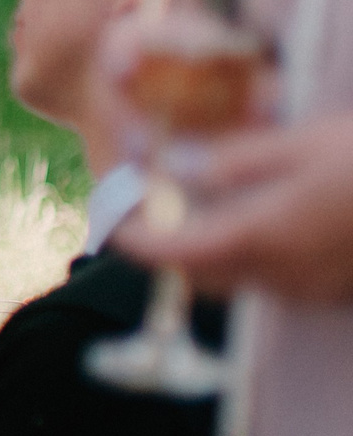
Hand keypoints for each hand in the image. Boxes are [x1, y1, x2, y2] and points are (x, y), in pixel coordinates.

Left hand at [119, 110, 352, 301]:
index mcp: (261, 237)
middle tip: (143, 207)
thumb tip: (175, 165)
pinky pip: (270, 281)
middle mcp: (280, 275)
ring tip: (193, 208)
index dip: (130, 238)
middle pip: (198, 273)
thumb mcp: (299, 145)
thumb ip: (232, 161)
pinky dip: (245, 256)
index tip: (106, 216)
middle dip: (162, 245)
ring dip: (205, 252)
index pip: (172, 254)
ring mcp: (308, 288)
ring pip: (234, 279)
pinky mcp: (329, 291)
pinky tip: (252, 221)